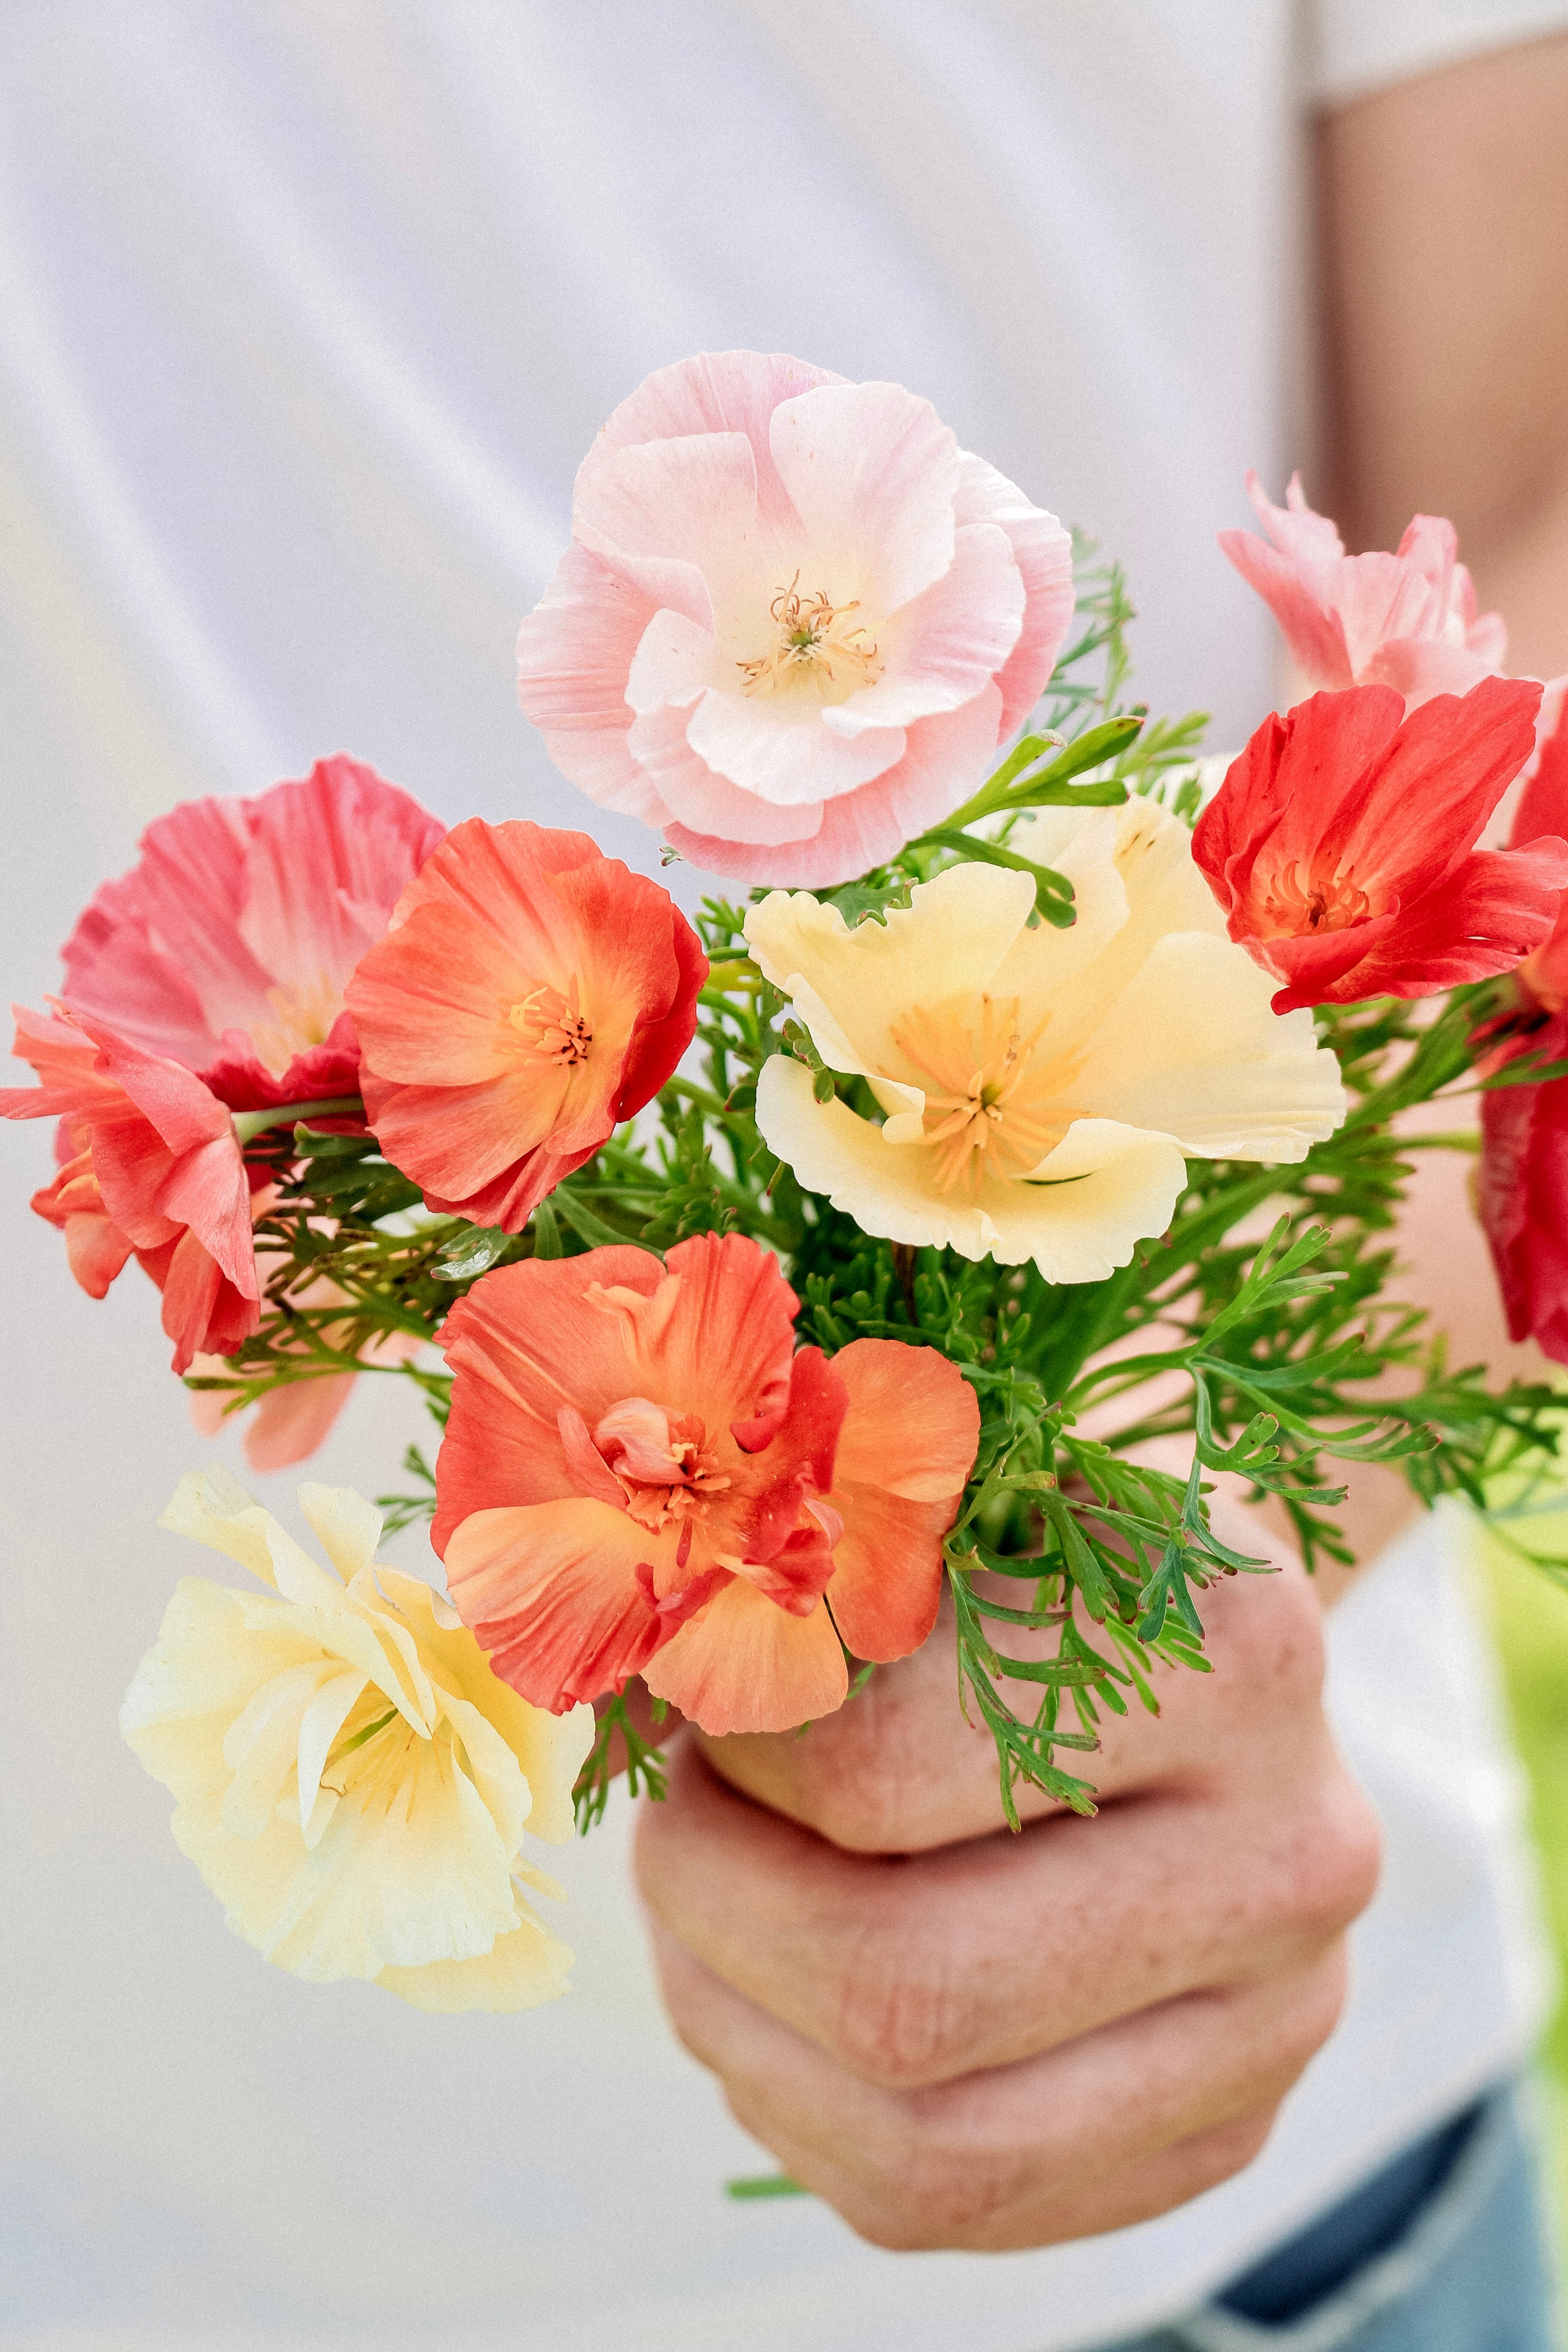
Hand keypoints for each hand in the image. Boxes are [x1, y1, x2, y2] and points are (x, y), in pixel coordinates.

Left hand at [633, 1518, 1380, 2251]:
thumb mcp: (953, 1497)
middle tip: (673, 1821)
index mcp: (1237, 1650)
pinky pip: (950, 2204)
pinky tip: (777, 2003)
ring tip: (699, 1916)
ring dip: (746, 2031)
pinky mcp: (1224, 2132)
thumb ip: (813, 1561)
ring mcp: (1279, 2021)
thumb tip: (637, 1656)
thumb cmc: (1049, 1551)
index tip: (701, 1694)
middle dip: (721, 1912)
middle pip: (906, 1990)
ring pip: (926, 2141)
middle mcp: (1295, 1853)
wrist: (1217, 1649)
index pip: (872, 1770)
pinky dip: (809, 2114)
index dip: (730, 1753)